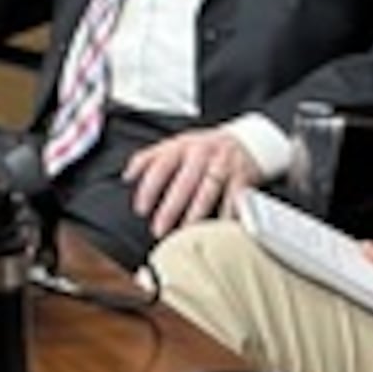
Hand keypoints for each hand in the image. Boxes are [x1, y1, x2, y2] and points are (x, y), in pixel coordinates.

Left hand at [121, 124, 268, 236]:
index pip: (161, 166)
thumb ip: (148, 158)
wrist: (245, 140)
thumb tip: (127, 175)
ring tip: (185, 232)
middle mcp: (203, 153)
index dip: (149, 188)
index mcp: (182, 145)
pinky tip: (217, 228)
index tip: (141, 209)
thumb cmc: (203, 147)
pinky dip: (227, 213)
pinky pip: (234, 197)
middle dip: (170, 207)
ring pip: (209, 190)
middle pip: (185, 181)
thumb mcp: (175, 145)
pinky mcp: (243, 176)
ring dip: (196, 213)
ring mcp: (224, 163)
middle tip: (159, 229)